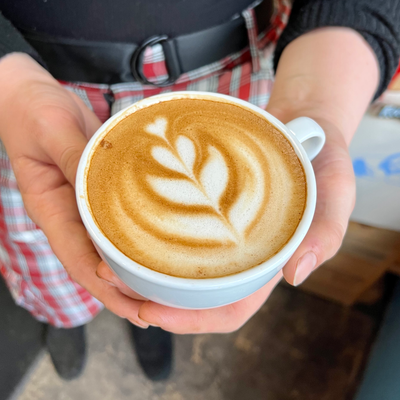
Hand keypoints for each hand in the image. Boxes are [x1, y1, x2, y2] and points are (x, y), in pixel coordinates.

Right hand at [0, 53, 146, 325]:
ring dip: (135, 273)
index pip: (76, 256)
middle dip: (124, 291)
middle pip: (97, 264)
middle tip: (158, 311)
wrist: (36, 97)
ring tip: (165, 294)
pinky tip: (161, 251)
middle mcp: (71, 217)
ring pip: (111, 249)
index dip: (101, 281)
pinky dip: (139, 242)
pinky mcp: (103, 194)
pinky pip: (123, 224)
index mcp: (51, 209)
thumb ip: (73, 158)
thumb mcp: (52, 130)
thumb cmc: (34, 111)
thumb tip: (97, 188)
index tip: (130, 297)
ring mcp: (87, 208)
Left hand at [96, 110, 354, 332]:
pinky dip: (149, 226)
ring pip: (175, 260)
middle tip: (109, 277)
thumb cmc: (321, 158)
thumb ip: (327, 232)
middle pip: (190, 291)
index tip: (150, 314)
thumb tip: (297, 275)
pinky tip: (127, 218)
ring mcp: (217, 225)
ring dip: (140, 263)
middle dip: (151, 294)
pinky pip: (173, 220)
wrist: (303, 121)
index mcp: (263, 263)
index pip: (228, 309)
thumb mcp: (335, 191)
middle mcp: (235, 251)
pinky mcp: (205, 198)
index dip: (192, 320)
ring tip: (106, 251)